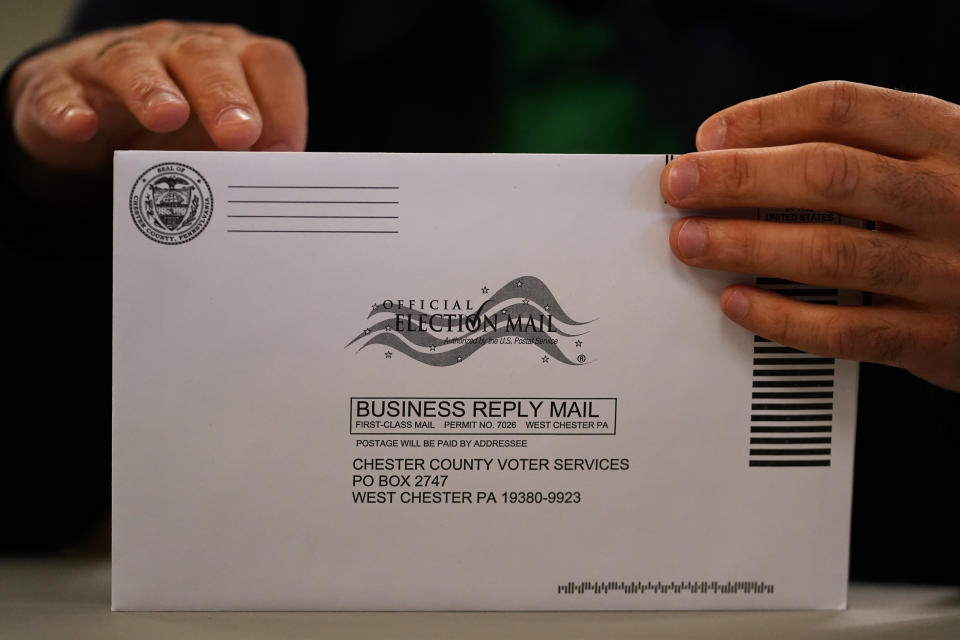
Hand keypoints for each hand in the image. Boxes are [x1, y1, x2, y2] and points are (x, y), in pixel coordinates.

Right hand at [7, 20, 306, 170]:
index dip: (283, 106)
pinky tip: (80, 127)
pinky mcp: (60, 88)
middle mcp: (175, 52)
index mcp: (230, 62)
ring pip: (132, 62)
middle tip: (239, 134)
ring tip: (167, 117)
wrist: (87, 121)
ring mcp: (114, 64)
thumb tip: (283, 199)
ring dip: (151, 89)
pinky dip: (68, 108)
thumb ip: (251, 164)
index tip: (286, 156)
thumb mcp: (218, 148)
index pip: (267, 63)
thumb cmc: (175, 134)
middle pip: (205, 57)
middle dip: (224, 94)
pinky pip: (61, 92)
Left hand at [660, 81, 959, 390]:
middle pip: (827, 174)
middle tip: (679, 186)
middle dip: (739, 178)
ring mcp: (945, 271)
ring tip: (688, 241)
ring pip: (830, 251)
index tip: (707, 137)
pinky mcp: (934, 337)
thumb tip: (737, 157)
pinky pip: (846, 331)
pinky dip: (782, 317)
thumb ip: (860, 152)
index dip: (764, 118)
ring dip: (746, 244)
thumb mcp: (937, 163)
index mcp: (948, 140)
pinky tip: (736, 302)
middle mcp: (950, 198)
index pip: (843, 109)